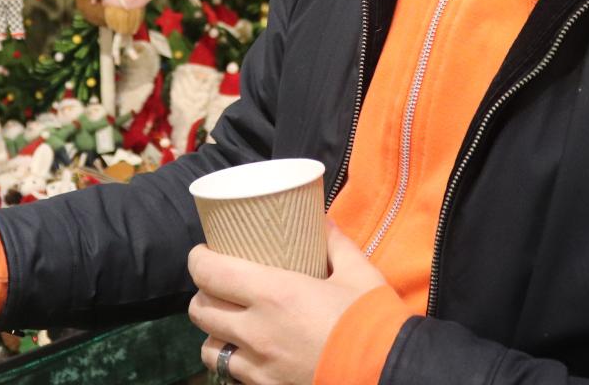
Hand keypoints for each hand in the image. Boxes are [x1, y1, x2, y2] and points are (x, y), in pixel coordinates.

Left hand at [187, 221, 389, 384]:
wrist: (390, 374)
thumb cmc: (373, 321)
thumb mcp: (358, 272)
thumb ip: (334, 243)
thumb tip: (320, 219)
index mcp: (273, 293)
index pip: (209, 272)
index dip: (198, 259)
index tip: (205, 251)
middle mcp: (256, 331)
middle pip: (201, 310)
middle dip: (203, 293)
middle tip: (218, 283)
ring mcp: (259, 366)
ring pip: (209, 348)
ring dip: (214, 332)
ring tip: (228, 322)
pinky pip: (232, 374)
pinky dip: (233, 360)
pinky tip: (248, 352)